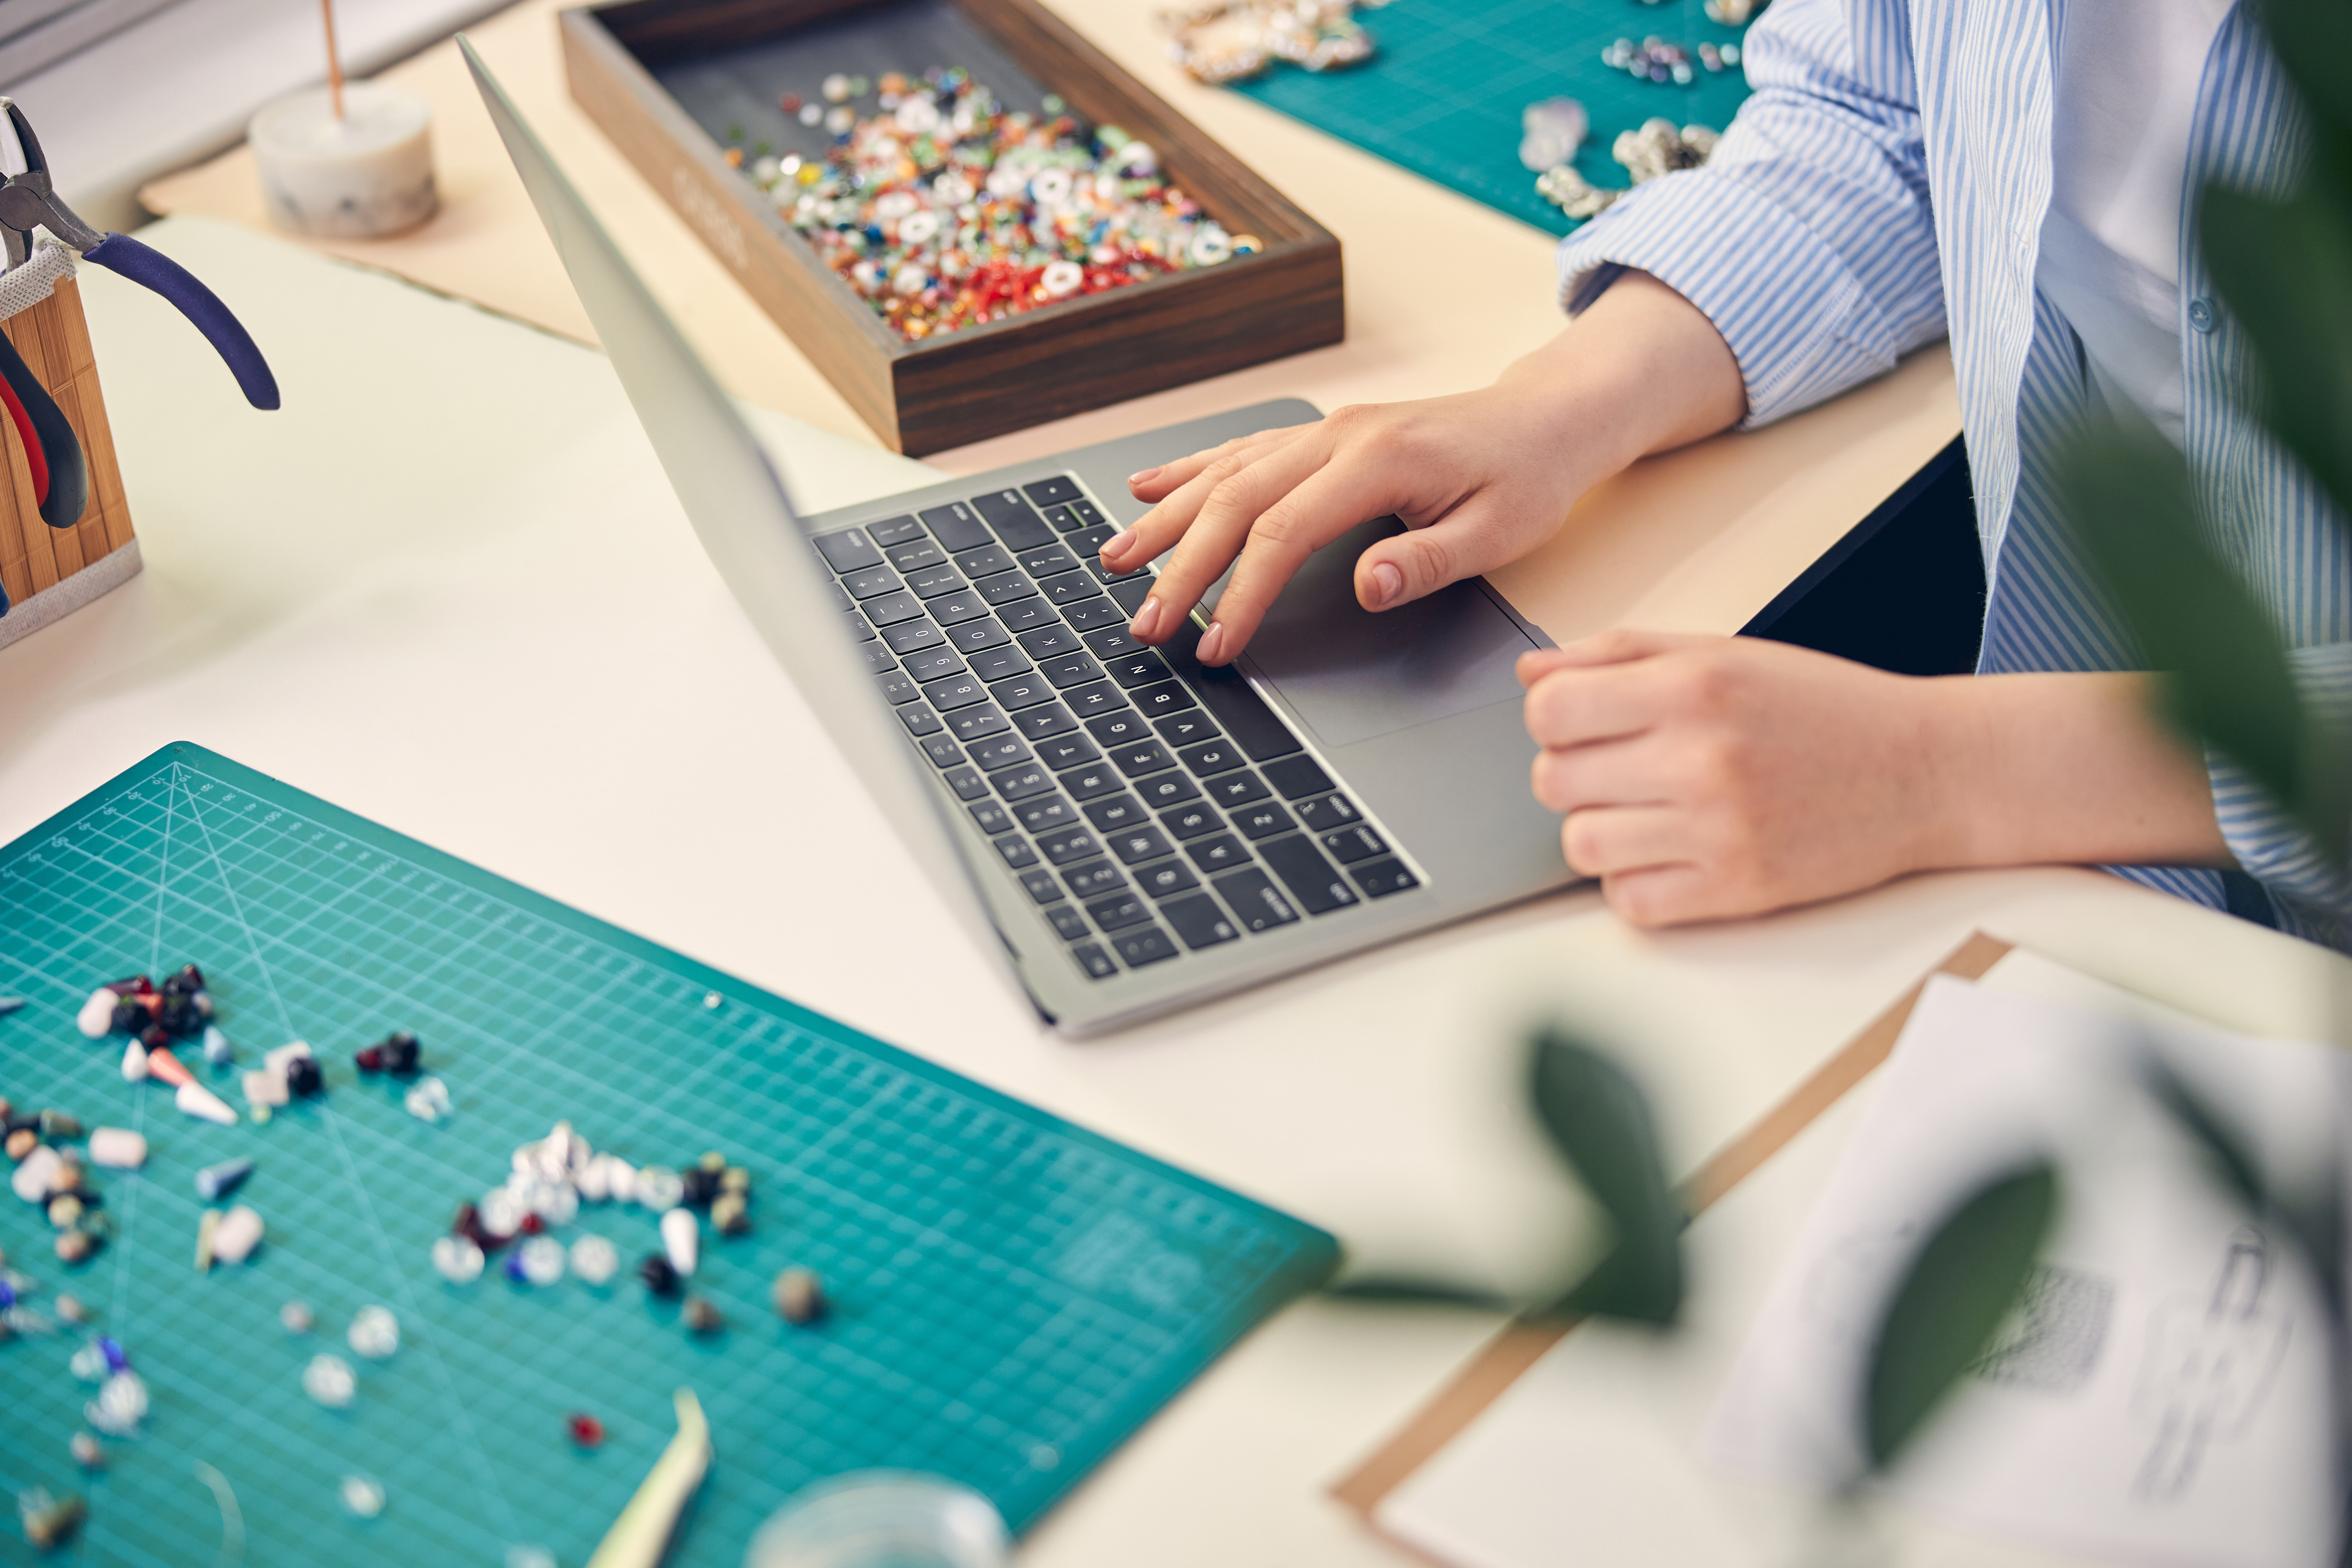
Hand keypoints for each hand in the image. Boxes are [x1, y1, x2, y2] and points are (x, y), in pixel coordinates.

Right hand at [1106, 388, 1592, 664]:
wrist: (1548, 418)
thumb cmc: (1528, 476)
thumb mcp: (1499, 531)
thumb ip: (1427, 560)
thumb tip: (1364, 587)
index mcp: (1378, 460)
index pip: (1284, 531)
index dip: (1241, 590)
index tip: (1214, 641)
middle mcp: (1339, 436)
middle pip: (1237, 502)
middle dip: (1181, 565)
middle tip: (1144, 621)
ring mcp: (1326, 430)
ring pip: (1226, 472)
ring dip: (1167, 517)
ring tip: (1115, 559)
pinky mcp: (1323, 435)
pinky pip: (1242, 450)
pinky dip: (1191, 471)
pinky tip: (1149, 489)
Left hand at [1521, 631, 1962, 924]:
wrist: (1924, 770)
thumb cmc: (1820, 707)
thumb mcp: (1721, 654)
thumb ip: (1620, 655)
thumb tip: (1531, 669)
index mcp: (1691, 688)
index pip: (1548, 711)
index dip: (1554, 717)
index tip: (1585, 721)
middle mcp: (1699, 758)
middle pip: (1553, 780)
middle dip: (1575, 773)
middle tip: (1624, 767)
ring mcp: (1717, 829)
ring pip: (1581, 845)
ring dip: (1601, 830)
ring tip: (1648, 810)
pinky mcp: (1737, 888)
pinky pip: (1628, 901)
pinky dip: (1636, 881)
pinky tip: (1672, 852)